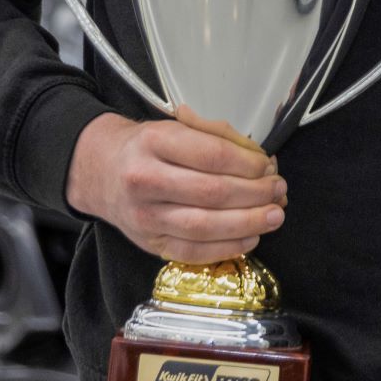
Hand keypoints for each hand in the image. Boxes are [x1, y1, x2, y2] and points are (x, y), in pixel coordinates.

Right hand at [65, 106, 286, 264]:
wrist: (101, 171)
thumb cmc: (147, 148)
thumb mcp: (178, 126)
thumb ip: (219, 138)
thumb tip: (262, 161)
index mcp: (155, 142)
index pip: (213, 156)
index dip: (249, 164)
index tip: (268, 166)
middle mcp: (145, 180)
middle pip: (212, 193)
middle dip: (255, 194)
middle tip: (278, 190)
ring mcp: (145, 216)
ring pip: (204, 227)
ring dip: (248, 223)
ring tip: (274, 216)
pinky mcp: (149, 243)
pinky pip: (192, 253)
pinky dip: (226, 248)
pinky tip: (250, 238)